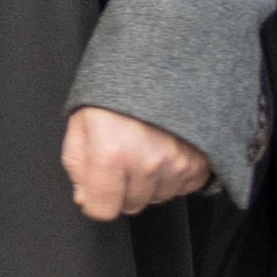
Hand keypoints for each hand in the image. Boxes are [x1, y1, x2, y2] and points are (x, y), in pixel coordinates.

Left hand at [64, 104, 211, 221]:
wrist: (159, 66)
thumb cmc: (115, 93)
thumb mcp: (80, 123)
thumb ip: (77, 165)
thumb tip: (84, 198)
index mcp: (111, 153)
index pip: (102, 209)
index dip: (95, 200)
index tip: (97, 188)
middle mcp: (147, 162)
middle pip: (130, 206)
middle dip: (120, 188)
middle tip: (120, 158)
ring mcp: (177, 164)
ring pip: (156, 198)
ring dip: (147, 182)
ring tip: (142, 149)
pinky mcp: (199, 163)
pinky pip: (182, 188)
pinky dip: (171, 176)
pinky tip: (161, 151)